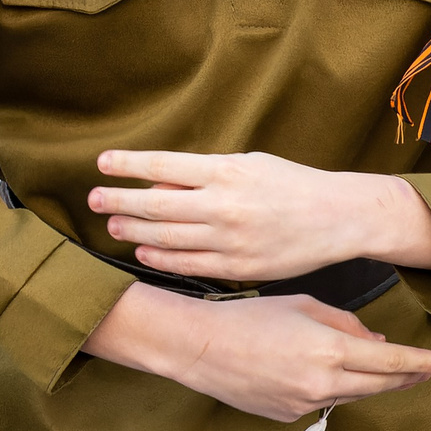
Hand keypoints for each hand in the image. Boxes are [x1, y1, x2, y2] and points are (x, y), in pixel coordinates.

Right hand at [84, 284, 430, 422]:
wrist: (201, 348)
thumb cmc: (249, 317)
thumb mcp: (303, 305)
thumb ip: (345, 323)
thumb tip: (375, 340)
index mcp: (329, 350)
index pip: (389, 360)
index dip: (420, 364)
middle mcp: (323, 384)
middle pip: (380, 385)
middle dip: (406, 376)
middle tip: (426, 370)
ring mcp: (306, 405)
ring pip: (353, 395)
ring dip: (370, 382)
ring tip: (383, 369)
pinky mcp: (288, 417)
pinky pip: (324, 403)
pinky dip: (333, 389)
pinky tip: (321, 373)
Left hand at [90, 150, 430, 280]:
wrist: (337, 217)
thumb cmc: (290, 183)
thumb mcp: (248, 164)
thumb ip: (203, 173)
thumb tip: (159, 181)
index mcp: (226, 171)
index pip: (163, 166)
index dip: (128, 165)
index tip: (102, 163)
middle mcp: (224, 205)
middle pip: (155, 205)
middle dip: (118, 201)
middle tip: (93, 198)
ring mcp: (231, 239)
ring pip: (166, 237)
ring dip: (132, 231)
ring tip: (112, 224)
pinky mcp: (239, 267)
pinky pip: (188, 265)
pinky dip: (160, 258)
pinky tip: (143, 250)